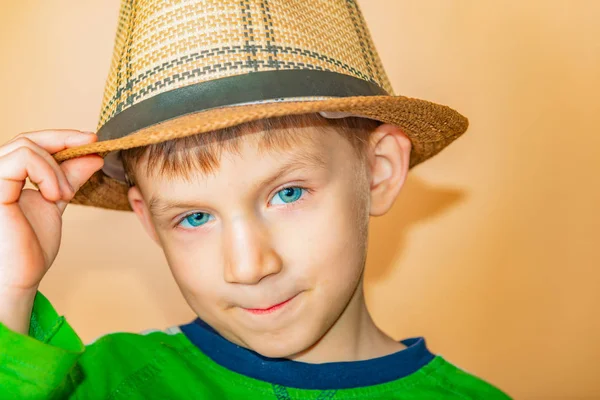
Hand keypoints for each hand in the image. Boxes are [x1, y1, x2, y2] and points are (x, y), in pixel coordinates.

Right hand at [0, 130, 102, 333]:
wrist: (20, 277)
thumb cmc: (30, 247)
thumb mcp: (57, 201)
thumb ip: (69, 177)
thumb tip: (92, 155)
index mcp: (6, 176)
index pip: (31, 143)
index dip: (63, 137)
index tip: (93, 140)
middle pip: (29, 139)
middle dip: (66, 142)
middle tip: (93, 151)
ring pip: (27, 146)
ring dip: (56, 168)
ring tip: (64, 195)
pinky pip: (22, 159)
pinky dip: (47, 173)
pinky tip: (55, 195)